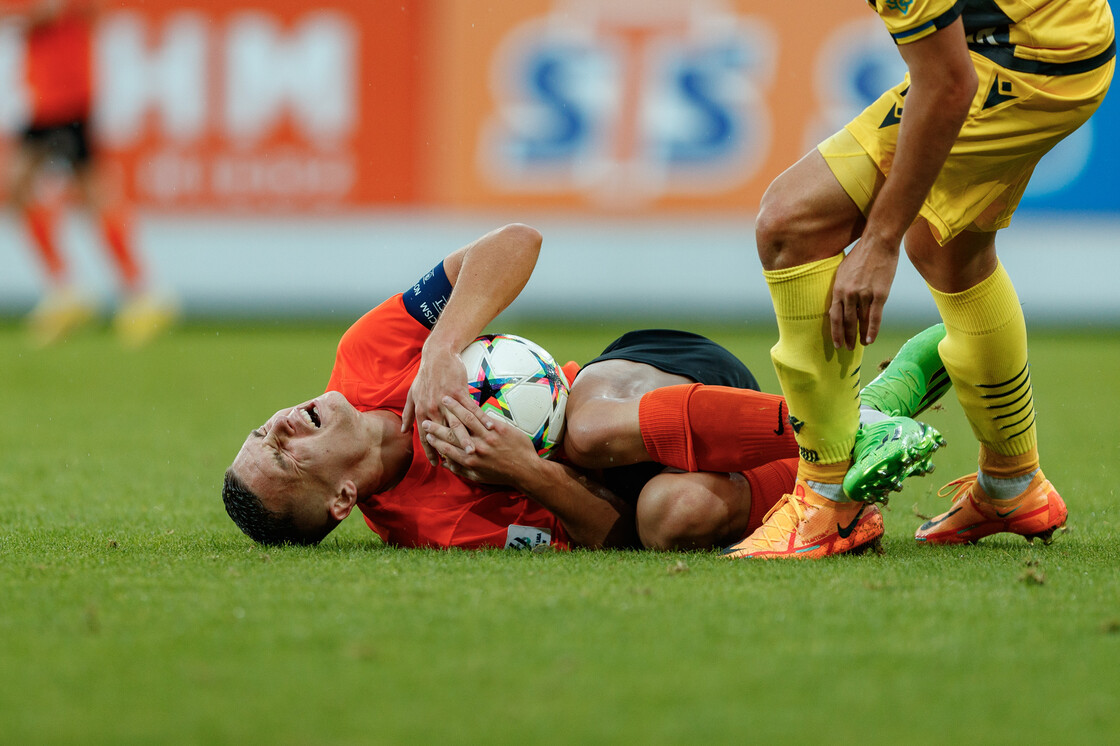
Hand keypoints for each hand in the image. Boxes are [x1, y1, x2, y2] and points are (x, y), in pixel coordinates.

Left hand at [402, 344, 471, 464]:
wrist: (437, 356)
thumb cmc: (425, 376)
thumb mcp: (412, 394)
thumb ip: (408, 414)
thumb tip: (403, 430)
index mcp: (422, 411)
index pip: (426, 436)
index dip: (431, 451)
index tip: (436, 464)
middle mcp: (433, 408)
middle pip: (443, 434)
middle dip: (451, 450)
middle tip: (459, 464)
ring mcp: (447, 401)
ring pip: (457, 425)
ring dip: (466, 439)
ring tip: (473, 452)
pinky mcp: (460, 392)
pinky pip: (471, 409)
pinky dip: (480, 419)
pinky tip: (488, 428)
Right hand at [422, 396, 538, 485]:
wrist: (526, 470)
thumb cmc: (502, 475)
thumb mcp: (479, 477)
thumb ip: (462, 470)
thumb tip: (447, 465)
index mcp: (470, 461)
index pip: (447, 449)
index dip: (435, 442)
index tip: (427, 435)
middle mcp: (476, 449)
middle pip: (452, 434)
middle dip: (437, 426)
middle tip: (426, 418)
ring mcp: (488, 438)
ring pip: (466, 420)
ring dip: (452, 408)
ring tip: (443, 400)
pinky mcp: (499, 429)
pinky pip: (483, 416)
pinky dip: (472, 408)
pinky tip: (464, 401)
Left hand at [830, 238, 899, 348]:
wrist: (878, 242)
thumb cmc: (861, 255)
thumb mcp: (842, 271)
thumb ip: (841, 288)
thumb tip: (840, 303)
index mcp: (838, 289)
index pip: (834, 316)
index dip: (835, 331)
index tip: (836, 342)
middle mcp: (848, 294)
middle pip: (846, 322)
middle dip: (846, 337)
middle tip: (847, 349)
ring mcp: (864, 295)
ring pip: (860, 322)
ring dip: (859, 336)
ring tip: (859, 345)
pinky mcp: (879, 294)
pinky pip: (874, 317)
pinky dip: (872, 330)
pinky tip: (870, 340)